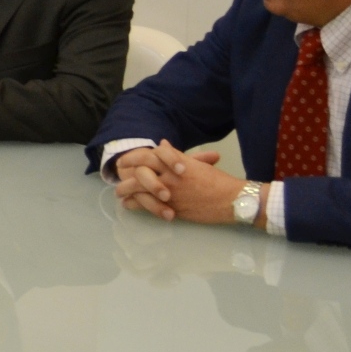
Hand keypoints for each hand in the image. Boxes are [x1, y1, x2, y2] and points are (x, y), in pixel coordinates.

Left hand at [112, 141, 244, 224]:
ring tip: (119, 193)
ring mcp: (170, 192)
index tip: (124, 160)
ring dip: (126, 190)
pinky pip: (147, 206)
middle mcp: (171, 175)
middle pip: (139, 171)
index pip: (148, 154)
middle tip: (118, 175)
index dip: (133, 157)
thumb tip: (162, 143)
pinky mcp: (171, 208)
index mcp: (177, 162)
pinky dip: (135, 205)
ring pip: (140, 189)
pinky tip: (128, 204)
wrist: (232, 200)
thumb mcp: (196, 163)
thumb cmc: (217, 181)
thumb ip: (176, 154)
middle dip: (125, 174)